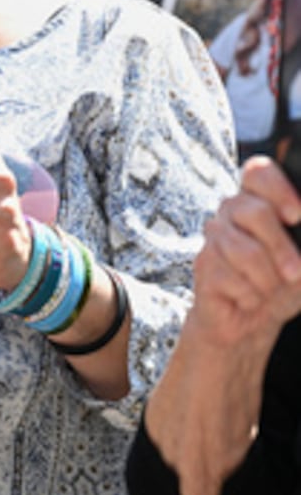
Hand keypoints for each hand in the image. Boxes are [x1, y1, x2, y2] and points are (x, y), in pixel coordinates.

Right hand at [188, 155, 300, 346]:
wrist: (253, 322)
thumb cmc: (283, 283)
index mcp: (259, 201)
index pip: (258, 171)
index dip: (277, 187)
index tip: (296, 215)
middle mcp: (231, 212)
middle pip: (255, 212)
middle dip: (281, 249)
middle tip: (294, 273)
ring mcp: (213, 237)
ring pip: (245, 251)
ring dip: (268, 280)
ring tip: (268, 290)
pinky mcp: (203, 265)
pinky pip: (230, 277)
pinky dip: (250, 295)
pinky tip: (248, 298)